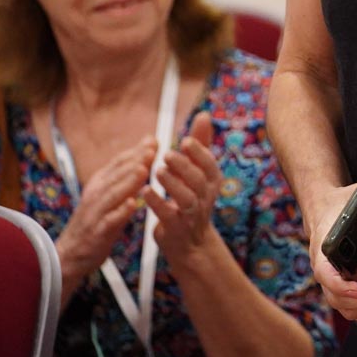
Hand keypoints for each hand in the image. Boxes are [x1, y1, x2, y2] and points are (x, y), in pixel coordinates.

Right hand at [55, 136, 156, 283]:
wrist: (70, 252)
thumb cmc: (96, 220)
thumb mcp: (109, 194)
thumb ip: (126, 175)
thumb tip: (146, 152)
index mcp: (100, 183)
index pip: (118, 162)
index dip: (135, 151)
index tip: (153, 140)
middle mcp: (96, 194)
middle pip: (116, 174)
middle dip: (134, 161)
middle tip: (151, 149)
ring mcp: (96, 212)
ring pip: (113, 194)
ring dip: (128, 181)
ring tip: (143, 170)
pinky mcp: (98, 231)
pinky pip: (110, 220)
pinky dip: (120, 212)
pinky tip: (132, 204)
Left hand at [145, 111, 225, 264]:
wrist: (190, 242)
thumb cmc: (192, 197)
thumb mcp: (198, 171)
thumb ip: (200, 143)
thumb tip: (204, 114)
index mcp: (211, 181)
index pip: (210, 165)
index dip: (199, 153)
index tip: (184, 141)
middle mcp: (205, 197)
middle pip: (198, 180)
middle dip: (183, 166)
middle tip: (166, 155)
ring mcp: (191, 214)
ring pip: (186, 198)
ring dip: (172, 184)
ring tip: (157, 171)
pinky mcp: (176, 228)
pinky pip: (168, 214)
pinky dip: (157, 202)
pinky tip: (145, 191)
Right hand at [303, 180, 356, 322]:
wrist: (326, 210)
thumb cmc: (343, 203)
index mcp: (325, 247)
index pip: (324, 274)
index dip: (340, 286)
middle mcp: (325, 269)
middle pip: (337, 299)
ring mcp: (334, 282)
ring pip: (347, 309)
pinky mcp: (344, 288)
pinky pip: (354, 310)